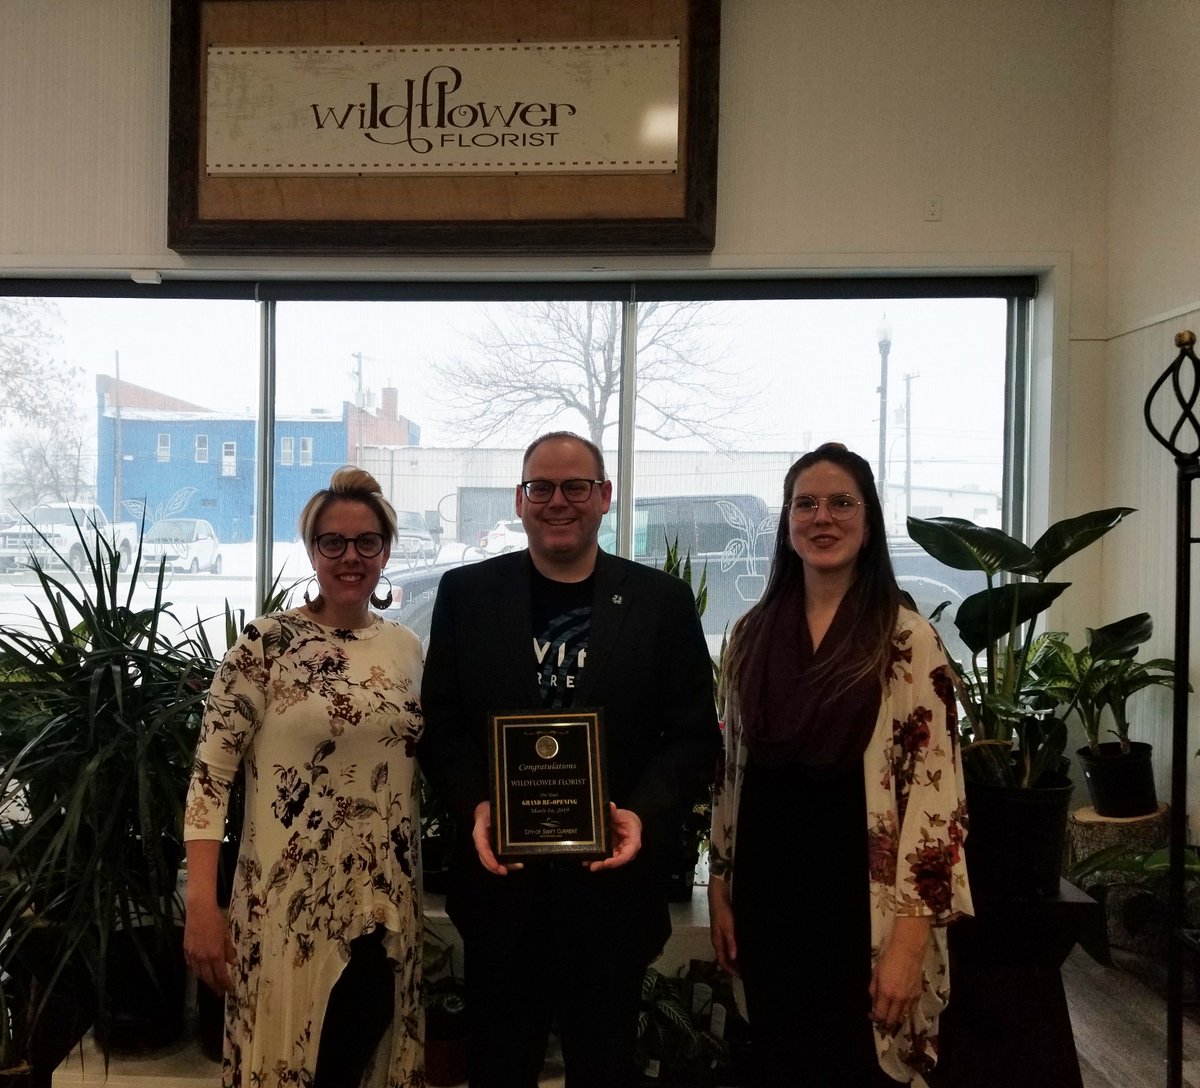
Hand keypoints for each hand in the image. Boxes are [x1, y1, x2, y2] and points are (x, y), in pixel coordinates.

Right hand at [184, 899, 235, 994]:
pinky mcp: (186, 951)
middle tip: (220, 992)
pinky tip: (200, 972)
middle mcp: (203, 958)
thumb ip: (230, 951)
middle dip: (215, 987)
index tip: (229, 990)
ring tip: (211, 984)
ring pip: (199, 974)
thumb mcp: (226, 935)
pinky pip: (191, 966)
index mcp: (215, 955)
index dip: (225, 984)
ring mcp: (193, 956)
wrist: (199, 911)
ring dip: (205, 981)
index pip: (221, 975)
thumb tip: (234, 964)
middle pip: (209, 978)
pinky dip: (196, 971)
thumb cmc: (216, 921)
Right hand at [473, 800, 520, 874]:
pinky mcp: (492, 847)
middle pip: (485, 858)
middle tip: (504, 871)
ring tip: (516, 866)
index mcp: (479, 832)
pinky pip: (497, 857)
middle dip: (494, 866)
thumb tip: (508, 825)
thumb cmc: (489, 810)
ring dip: (502, 865)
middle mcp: (481, 841)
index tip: (496, 866)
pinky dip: (505, 862)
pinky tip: (516, 863)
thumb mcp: (493, 810)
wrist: (486, 810)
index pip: (482, 847)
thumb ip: (497, 817)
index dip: (488, 858)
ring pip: (491, 859)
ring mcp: (487, 845)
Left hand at [586, 804, 641, 870]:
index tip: (606, 862)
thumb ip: (615, 812)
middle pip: (616, 861)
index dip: (616, 861)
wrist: (629, 822)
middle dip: (604, 864)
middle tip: (592, 865)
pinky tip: (587, 859)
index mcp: (633, 843)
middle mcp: (626, 852)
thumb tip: (610, 806)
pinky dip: (597, 858)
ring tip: (587, 862)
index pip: (626, 855)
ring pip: (609, 861)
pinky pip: (605, 857)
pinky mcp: (612, 852)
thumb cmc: (628, 820)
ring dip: (598, 863)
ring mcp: (619, 853)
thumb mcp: (622, 815)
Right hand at [707, 878, 738, 975]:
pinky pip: (729, 944)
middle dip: (734, 966)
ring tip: (746, 962)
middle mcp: (718, 940)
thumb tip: (733, 958)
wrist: (718, 896)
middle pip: (725, 957)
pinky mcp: (724, 929)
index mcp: (717, 941)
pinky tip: (742, 948)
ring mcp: (720, 935)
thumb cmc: (722, 912)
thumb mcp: (728, 928)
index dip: (731, 970)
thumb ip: (731, 942)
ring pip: (727, 951)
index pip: (723, 961)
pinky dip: (735, 949)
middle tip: (745, 971)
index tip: (740, 976)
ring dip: (735, 958)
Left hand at [868, 915, 930, 1029]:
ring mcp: (910, 999)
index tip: (872, 1016)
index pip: (880, 1015)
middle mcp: (899, 999)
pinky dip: (905, 1012)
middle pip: (892, 1021)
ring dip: (896, 1018)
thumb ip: (873, 989)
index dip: (875, 1019)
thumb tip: (874, 1002)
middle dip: (885, 1024)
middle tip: (881, 1021)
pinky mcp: (918, 995)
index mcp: (886, 993)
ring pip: (903, 1018)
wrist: (908, 952)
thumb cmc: (889, 959)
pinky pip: (911, 1010)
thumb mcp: (876, 973)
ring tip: (891, 1015)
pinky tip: (901, 1008)